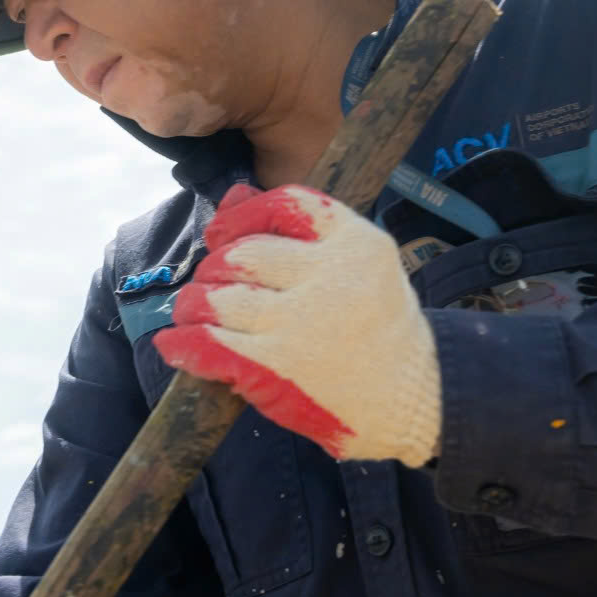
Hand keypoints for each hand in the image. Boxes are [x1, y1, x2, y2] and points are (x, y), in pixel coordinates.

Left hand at [158, 183, 441, 466]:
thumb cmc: (384, 331)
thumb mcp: (366, 266)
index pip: (281, 205)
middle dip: (214, 269)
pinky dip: (183, 344)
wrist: (420, 402)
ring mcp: (299, 325)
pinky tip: (176, 345)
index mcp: (356, 243)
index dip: (240, 216)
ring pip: (217, 299)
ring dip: (194, 306)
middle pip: (241, 255)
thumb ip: (305, 232)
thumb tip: (234, 194)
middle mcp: (328, 278)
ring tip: (194, 315)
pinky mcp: (276, 370)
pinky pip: (209, 346)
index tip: (222, 234)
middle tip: (210, 288)